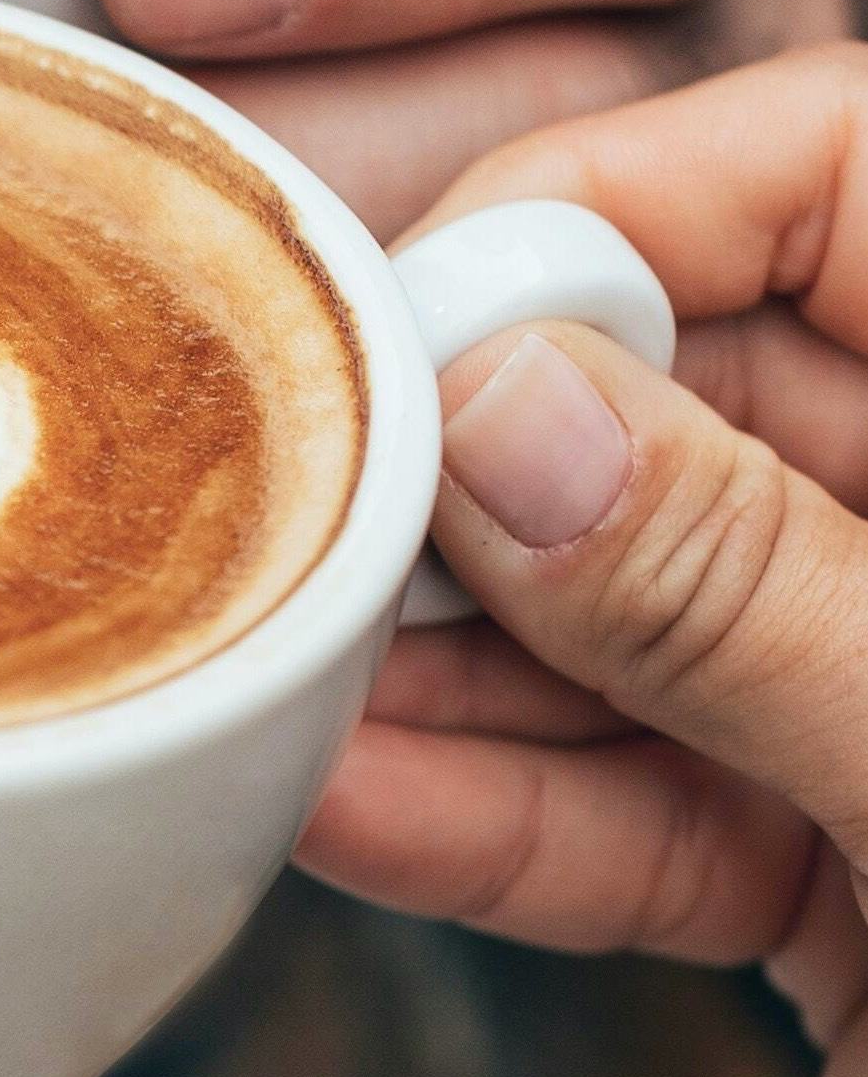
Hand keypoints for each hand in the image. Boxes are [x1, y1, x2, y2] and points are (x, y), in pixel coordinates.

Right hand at [299, 45, 867, 1076]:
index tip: (444, 310)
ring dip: (452, 660)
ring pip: (646, 621)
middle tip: (300, 497)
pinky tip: (334, 800)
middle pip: (716, 399)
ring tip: (268, 654)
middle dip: (497, 454)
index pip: (859, 185)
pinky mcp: (862, 890)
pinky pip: (648, 815)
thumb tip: (523, 414)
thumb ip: (766, 596)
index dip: (642, 214)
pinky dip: (495, 823)